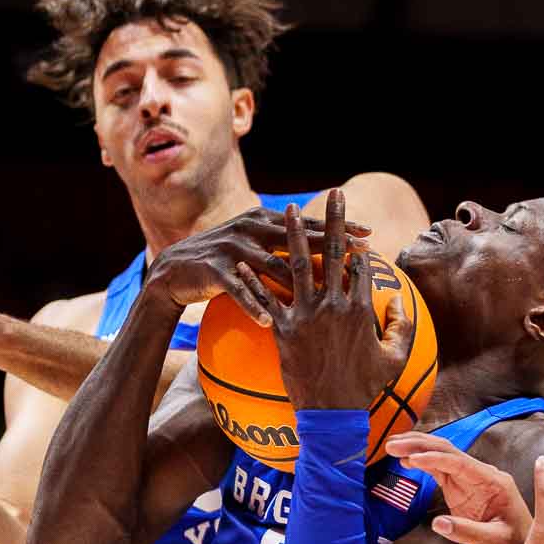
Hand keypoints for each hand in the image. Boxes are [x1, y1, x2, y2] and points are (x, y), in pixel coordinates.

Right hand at [147, 202, 371, 324]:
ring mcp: (233, 249)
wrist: (175, 271)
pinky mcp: (215, 271)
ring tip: (322, 296)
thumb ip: (282, 247)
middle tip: (361, 250)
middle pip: (298, 238)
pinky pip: (238, 291)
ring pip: (271, 265)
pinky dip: (253, 305)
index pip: (308, 225)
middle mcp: (250, 229)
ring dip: (298, 281)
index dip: (338, 230)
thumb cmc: (223, 263)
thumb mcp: (253, 247)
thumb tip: (323, 254)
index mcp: (263, 222)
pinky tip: (270, 321)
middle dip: (332, 243)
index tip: (368, 236)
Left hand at [235, 190, 410, 409]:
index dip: (358, 245)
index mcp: (359, 309)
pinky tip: (242, 261)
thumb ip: (402, 326)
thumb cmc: (365, 389)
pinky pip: (265, 299)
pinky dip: (252, 280)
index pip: (359, 265)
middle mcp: (332, 306)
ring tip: (287, 209)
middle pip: (332, 253)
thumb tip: (398, 299)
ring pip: (296, 265)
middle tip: (335, 194)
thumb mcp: (395, 358)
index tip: (358, 229)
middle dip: (334, 220)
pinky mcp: (283, 331)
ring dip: (291, 234)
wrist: (332, 415)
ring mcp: (306, 316)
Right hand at [385, 431, 530, 543]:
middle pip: (448, 452)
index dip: (435, 458)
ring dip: (418, 450)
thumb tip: (438, 523)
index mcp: (493, 482)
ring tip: (393, 447)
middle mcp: (481, 476)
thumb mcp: (493, 542)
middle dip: (420, 446)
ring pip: (441, 457)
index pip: (460, 463)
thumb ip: (467, 532)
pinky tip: (406, 461)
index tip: (413, 458)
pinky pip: (440, 470)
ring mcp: (469, 481)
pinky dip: (423, 464)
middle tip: (393, 445)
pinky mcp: (460, 490)